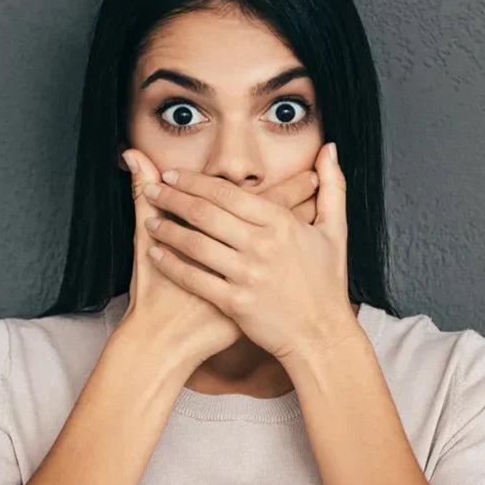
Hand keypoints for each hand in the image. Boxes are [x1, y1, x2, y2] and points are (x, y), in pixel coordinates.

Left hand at [140, 142, 357, 363]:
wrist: (322, 335)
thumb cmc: (327, 284)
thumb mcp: (336, 231)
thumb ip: (333, 187)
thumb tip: (330, 149)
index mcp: (282, 224)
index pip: (229, 193)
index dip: (195, 181)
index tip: (173, 173)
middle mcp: (262, 246)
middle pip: (206, 213)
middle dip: (173, 197)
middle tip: (152, 188)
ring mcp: (247, 275)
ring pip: (196, 243)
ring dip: (167, 228)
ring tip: (149, 218)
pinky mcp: (235, 303)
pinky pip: (194, 278)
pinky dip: (171, 264)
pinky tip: (155, 253)